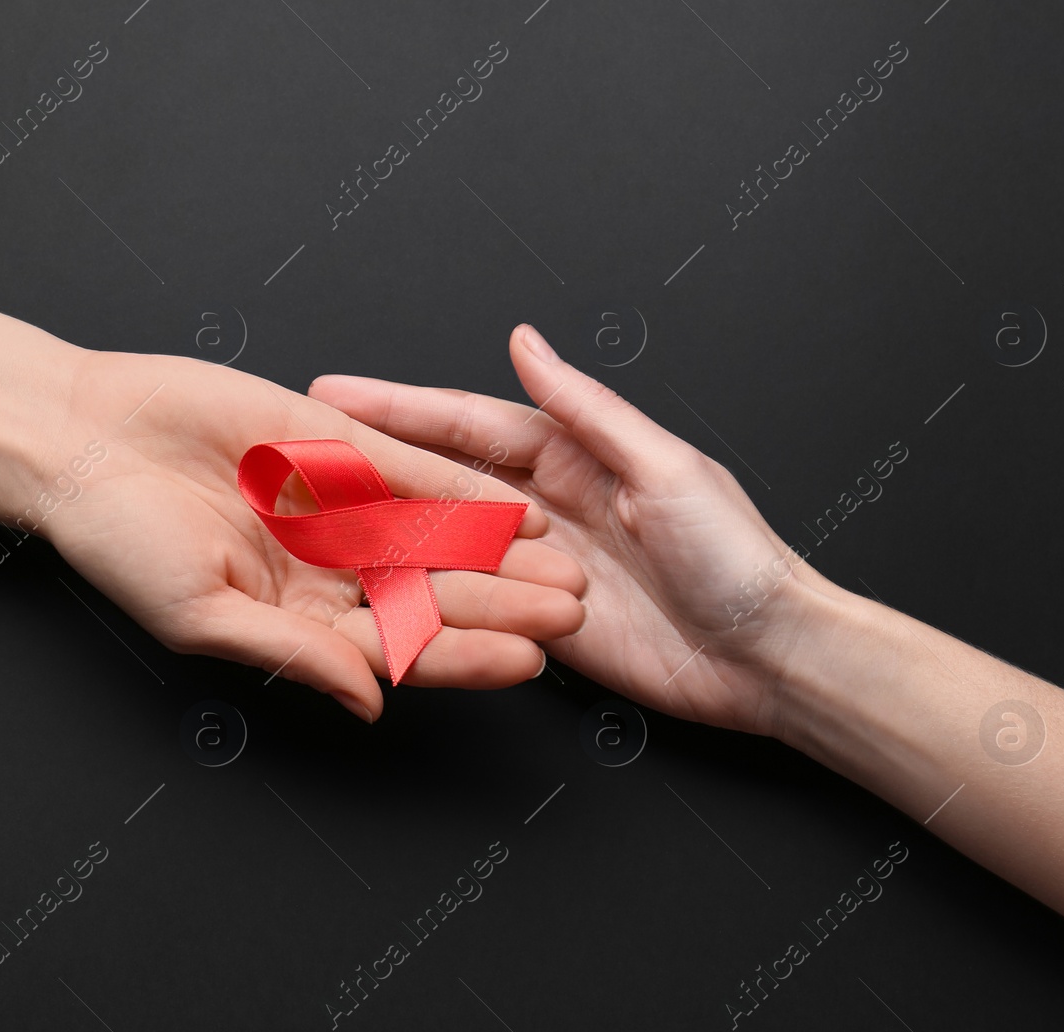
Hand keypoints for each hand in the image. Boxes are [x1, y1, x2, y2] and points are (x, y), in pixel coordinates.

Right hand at [32, 349, 586, 721]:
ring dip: (495, 550)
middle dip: (501, 605)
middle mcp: (327, 568)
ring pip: (431, 534)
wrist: (80, 442)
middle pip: (431, 593)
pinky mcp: (331, 445)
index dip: (464, 657)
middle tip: (568, 614)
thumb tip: (368, 704)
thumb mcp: (203, 614)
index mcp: (299, 620)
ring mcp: (333, 506)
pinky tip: (511, 504)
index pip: (399, 648)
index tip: (526, 665)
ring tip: (560, 564)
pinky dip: (456, 486)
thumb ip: (292, 655)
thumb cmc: (119, 540)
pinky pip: (406, 468)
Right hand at [309, 324, 839, 735]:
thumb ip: (586, 410)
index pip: (467, 423)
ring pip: (440, 539)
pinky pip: (467, 601)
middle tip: (296, 451)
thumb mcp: (663, 467)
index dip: (398, 407)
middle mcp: (546, 504)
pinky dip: (419, 592)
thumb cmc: (735, 555)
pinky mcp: (534, 620)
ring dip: (381, 528)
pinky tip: (367, 587)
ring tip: (312, 519)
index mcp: (575, 453)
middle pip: (438, 476)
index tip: (334, 393)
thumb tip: (525, 343)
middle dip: (370, 460)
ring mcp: (535, 564)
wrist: (767, 655)